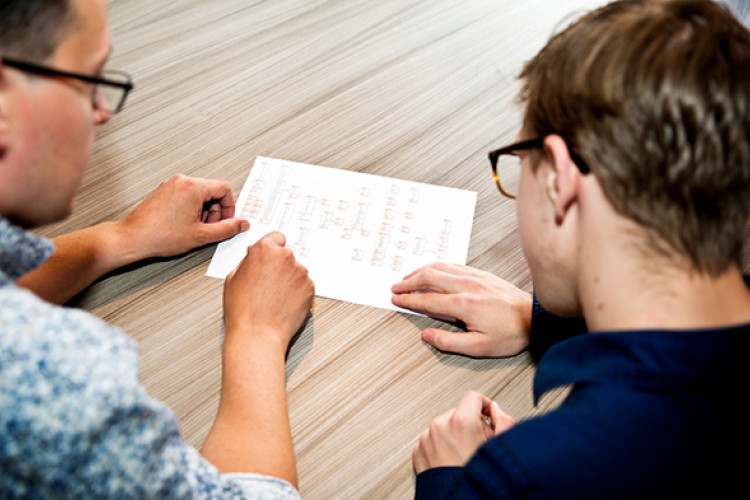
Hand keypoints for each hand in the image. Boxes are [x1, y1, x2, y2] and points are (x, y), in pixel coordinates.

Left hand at [118, 174, 248, 258]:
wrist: (133, 238)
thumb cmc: (159, 236)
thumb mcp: (202, 236)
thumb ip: (227, 229)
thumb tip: (241, 224)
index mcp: (193, 187)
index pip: (224, 188)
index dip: (230, 207)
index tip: (227, 220)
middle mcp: (182, 182)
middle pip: (212, 190)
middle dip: (216, 210)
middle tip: (211, 227)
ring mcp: (170, 185)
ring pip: (199, 194)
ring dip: (204, 211)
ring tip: (196, 228)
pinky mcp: (163, 192)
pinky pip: (185, 195)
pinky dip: (191, 209)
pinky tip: (185, 225)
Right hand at [223, 232, 313, 349]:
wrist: (258, 334)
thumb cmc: (243, 310)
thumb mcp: (233, 277)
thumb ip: (247, 260)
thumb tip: (253, 255)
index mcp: (264, 249)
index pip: (276, 237)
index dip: (272, 249)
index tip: (271, 257)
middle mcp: (285, 257)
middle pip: (287, 255)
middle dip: (280, 266)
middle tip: (268, 283)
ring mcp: (300, 272)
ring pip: (297, 271)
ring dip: (289, 279)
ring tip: (274, 297)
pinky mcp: (310, 288)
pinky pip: (304, 285)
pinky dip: (297, 292)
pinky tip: (284, 303)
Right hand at [391, 262, 531, 356]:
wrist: (536, 317)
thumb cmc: (512, 333)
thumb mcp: (480, 347)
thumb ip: (449, 342)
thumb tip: (427, 335)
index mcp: (464, 304)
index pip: (427, 299)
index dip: (408, 299)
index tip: (396, 299)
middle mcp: (467, 286)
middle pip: (429, 277)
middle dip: (409, 281)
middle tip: (396, 287)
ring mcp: (475, 277)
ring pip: (440, 267)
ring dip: (421, 271)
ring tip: (408, 277)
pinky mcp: (482, 274)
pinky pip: (453, 265)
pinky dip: (437, 266)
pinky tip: (433, 270)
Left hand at [413, 391, 515, 473]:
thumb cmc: (479, 480)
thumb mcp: (503, 448)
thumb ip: (504, 421)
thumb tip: (497, 410)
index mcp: (461, 421)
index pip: (473, 397)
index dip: (485, 406)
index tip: (489, 416)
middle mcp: (440, 426)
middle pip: (459, 413)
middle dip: (470, 426)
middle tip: (480, 446)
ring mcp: (426, 440)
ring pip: (444, 428)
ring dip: (455, 437)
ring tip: (465, 458)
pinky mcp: (418, 453)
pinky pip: (431, 442)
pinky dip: (441, 449)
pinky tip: (452, 463)